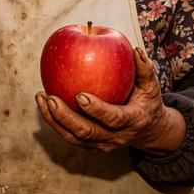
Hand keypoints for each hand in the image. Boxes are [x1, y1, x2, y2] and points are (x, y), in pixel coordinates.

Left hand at [35, 46, 185, 153]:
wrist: (147, 131)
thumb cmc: (146, 101)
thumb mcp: (152, 86)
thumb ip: (145, 68)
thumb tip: (135, 49)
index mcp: (132, 121)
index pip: (113, 119)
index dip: (96, 110)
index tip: (79, 95)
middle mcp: (115, 137)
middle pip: (87, 132)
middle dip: (66, 117)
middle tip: (50, 98)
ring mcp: (101, 144)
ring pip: (73, 137)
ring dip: (53, 120)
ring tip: (41, 98)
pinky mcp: (89, 144)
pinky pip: (68, 135)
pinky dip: (53, 121)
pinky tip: (42, 102)